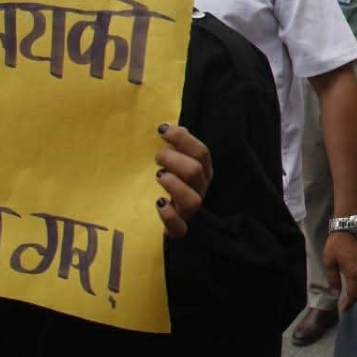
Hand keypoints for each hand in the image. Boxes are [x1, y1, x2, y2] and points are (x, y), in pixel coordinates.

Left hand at [155, 123, 212, 238]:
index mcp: (202, 170)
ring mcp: (190, 209)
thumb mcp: (172, 159)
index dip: (182, 138)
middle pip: (195, 171)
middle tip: (157, 158)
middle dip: (174, 159)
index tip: (161, 130)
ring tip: (159, 176)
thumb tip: (167, 127)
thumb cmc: (167, 179)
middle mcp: (200, 188)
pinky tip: (159, 203)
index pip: (201, 152)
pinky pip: (179, 228)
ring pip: (192, 199)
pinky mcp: (178, 228)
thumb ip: (173, 145)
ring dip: (174, 185)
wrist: (154, 215)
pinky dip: (170, 216)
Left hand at [325, 232, 356, 310]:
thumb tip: (336, 293)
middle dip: (356, 299)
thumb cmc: (336, 244)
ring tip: (353, 296)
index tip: (343, 309)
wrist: (348, 227)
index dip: (349, 303)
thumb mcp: (329, 262)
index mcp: (354, 272)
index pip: (353, 293)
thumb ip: (333, 279)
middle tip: (347, 304)